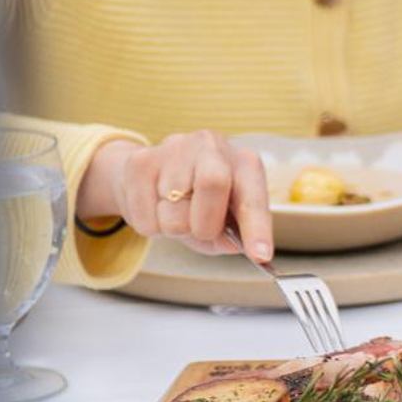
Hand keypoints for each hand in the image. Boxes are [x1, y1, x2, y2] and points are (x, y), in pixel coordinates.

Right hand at [79, 131, 273, 260]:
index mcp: (242, 163)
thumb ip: (230, 236)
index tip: (261, 255)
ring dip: (173, 229)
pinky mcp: (140, 162)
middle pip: (213, 184)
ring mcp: (175, 148)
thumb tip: (234, 245)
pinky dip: (150, 227)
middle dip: (205, 224)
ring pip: (174, 212)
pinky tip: (154, 208)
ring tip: (174, 214)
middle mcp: (212, 146)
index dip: (257, 229)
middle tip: (200, 232)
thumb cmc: (196, 201)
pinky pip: (144, 217)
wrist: (149, 174)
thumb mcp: (222, 218)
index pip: (252, 198)